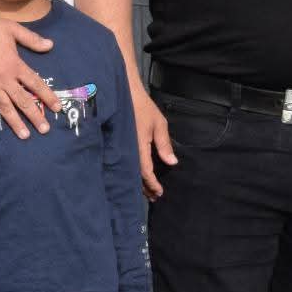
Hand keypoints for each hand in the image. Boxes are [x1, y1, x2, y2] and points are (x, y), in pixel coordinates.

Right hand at [0, 18, 58, 139]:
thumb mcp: (14, 30)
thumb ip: (32, 39)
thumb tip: (50, 45)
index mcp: (16, 66)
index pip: (36, 84)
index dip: (48, 96)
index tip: (57, 108)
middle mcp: (4, 79)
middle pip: (23, 100)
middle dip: (35, 116)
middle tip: (44, 130)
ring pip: (4, 107)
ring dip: (15, 122)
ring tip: (24, 136)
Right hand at [131, 84, 175, 199]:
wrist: (124, 94)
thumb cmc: (143, 108)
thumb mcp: (159, 124)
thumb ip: (164, 144)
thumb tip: (172, 163)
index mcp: (139, 147)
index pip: (145, 172)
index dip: (152, 184)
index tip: (159, 193)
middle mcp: (129, 151)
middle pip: (136, 176)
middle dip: (145, 188)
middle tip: (154, 197)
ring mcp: (123, 149)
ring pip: (130, 171)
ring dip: (139, 182)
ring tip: (147, 191)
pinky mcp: (120, 146)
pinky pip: (126, 163)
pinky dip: (133, 173)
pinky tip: (137, 176)